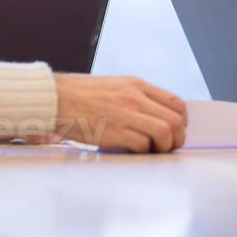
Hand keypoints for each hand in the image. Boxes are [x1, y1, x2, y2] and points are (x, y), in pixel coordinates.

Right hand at [52, 74, 187, 151]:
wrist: (54, 99)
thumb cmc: (80, 94)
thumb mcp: (115, 85)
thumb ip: (136, 97)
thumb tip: (153, 115)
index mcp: (137, 85)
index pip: (176, 103)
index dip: (182, 121)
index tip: (176, 130)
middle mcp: (135, 97)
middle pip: (175, 120)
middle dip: (177, 137)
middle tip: (169, 146)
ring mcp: (126, 114)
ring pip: (164, 132)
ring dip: (164, 146)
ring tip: (155, 151)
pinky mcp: (114, 131)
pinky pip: (142, 144)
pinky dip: (144, 151)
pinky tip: (135, 151)